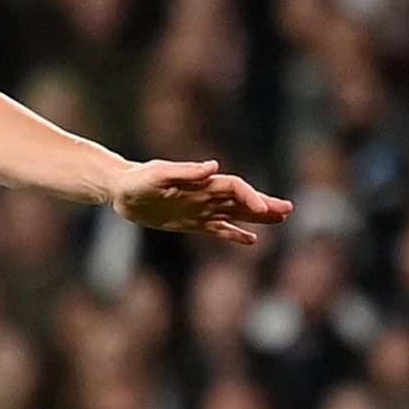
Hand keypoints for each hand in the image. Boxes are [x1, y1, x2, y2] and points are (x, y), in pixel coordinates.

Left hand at [110, 159, 291, 245]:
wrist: (120, 190)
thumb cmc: (137, 180)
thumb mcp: (157, 175)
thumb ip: (184, 171)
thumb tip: (213, 167)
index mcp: (200, 182)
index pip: (233, 187)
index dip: (249, 196)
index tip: (263, 209)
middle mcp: (205, 194)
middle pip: (241, 200)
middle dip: (264, 205)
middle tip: (288, 210)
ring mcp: (199, 209)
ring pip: (235, 213)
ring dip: (256, 217)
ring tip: (281, 219)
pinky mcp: (191, 222)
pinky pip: (218, 229)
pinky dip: (234, 234)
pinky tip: (251, 240)